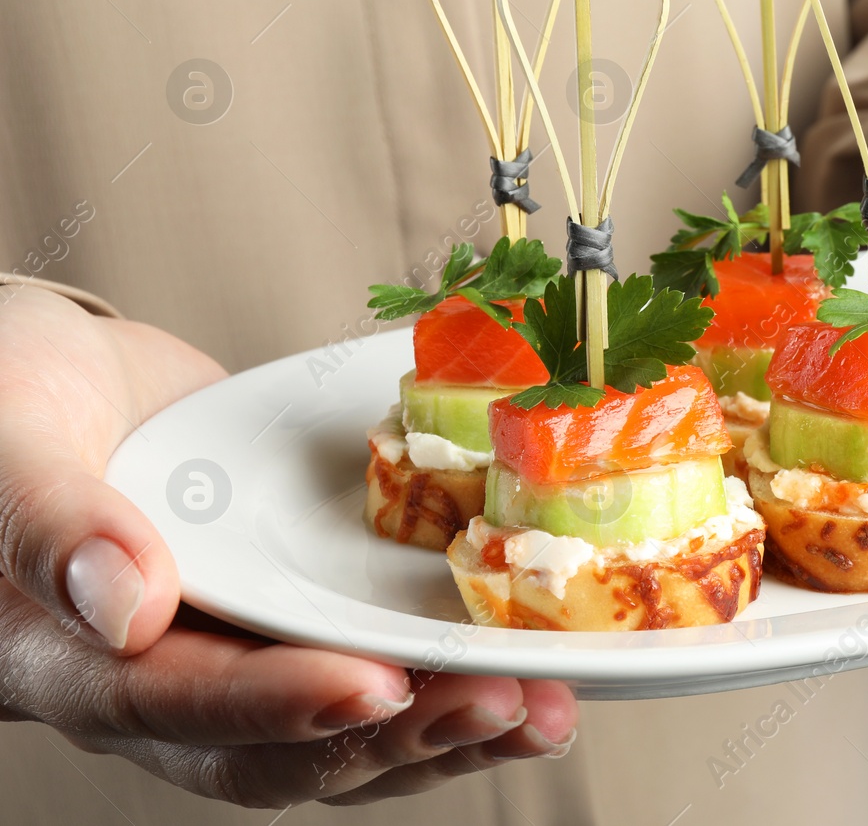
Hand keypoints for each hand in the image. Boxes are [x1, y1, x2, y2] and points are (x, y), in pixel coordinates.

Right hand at [0, 287, 576, 806]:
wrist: (55, 385)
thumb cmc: (13, 398)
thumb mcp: (12, 437)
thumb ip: (54, 525)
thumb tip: (129, 608)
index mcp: (74, 659)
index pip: (178, 703)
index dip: (277, 704)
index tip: (373, 685)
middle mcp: (165, 683)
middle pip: (283, 748)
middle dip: (400, 733)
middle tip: (505, 702)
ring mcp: (240, 656)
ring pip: (345, 734)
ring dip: (449, 729)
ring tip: (547, 710)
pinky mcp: (296, 625)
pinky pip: (373, 676)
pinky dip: (450, 684)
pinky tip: (529, 676)